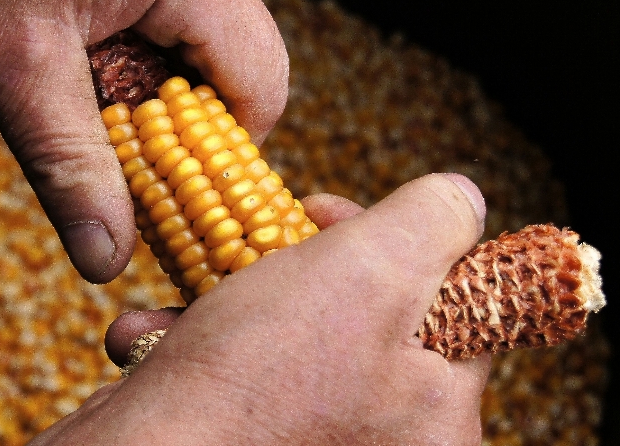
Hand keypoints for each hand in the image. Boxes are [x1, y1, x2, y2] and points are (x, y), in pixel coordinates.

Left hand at [0, 0, 287, 281]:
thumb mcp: (9, 59)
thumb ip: (68, 162)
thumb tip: (109, 255)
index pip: (261, 85)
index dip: (224, 155)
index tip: (172, 194)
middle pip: (231, 64)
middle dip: (175, 122)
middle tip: (113, 149)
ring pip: (193, 40)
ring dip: (144, 87)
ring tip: (78, 88)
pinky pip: (162, 9)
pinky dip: (126, 50)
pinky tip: (73, 49)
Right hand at [30, 174, 490, 444]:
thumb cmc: (260, 378)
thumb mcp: (369, 271)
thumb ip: (433, 223)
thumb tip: (462, 198)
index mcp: (441, 418)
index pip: (452, 302)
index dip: (395, 238)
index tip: (331, 214)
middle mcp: (390, 443)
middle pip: (368, 316)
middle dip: (304, 263)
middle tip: (271, 237)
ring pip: (296, 342)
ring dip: (236, 299)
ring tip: (199, 290)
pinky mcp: (257, 444)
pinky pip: (246, 381)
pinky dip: (199, 347)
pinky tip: (158, 337)